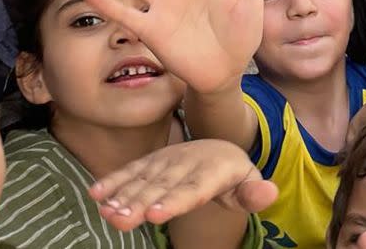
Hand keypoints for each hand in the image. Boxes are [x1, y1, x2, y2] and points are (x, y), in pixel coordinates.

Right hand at [89, 139, 277, 231]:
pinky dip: (113, 181)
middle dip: (139, 203)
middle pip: (160, 187)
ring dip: (122, 196)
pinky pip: (130, 171)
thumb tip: (269, 192)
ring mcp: (165, 162)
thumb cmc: (233, 176)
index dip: (174, 201)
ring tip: (106, 212)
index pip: (191, 190)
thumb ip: (254, 193)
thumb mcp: (247, 184)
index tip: (157, 214)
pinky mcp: (150, 163)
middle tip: (121, 220)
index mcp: (210, 172)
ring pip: (142, 180)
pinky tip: (96, 194)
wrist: (217, 146)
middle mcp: (184, 164)